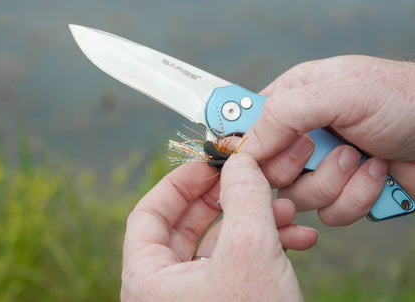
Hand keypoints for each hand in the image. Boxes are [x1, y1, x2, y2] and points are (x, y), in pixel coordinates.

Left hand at [121, 154, 317, 301]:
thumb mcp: (249, 252)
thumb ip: (245, 197)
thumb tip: (241, 161)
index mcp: (150, 280)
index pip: (150, 213)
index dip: (179, 182)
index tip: (208, 163)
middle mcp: (169, 290)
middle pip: (189, 224)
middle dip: (226, 197)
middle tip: (249, 178)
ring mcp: (200, 298)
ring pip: (221, 241)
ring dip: (255, 219)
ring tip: (287, 208)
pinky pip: (241, 262)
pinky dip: (267, 244)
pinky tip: (299, 238)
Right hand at [240, 55, 414, 224]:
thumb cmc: (401, 99)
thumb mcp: (339, 92)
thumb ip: (285, 113)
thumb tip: (244, 146)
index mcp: (293, 98)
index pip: (248, 124)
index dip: (246, 145)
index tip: (254, 158)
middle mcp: (302, 132)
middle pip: (268, 169)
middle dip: (299, 167)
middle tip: (321, 149)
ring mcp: (322, 163)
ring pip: (298, 196)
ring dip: (334, 181)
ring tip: (361, 158)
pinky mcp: (343, 190)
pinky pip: (330, 212)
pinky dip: (357, 197)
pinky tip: (378, 172)